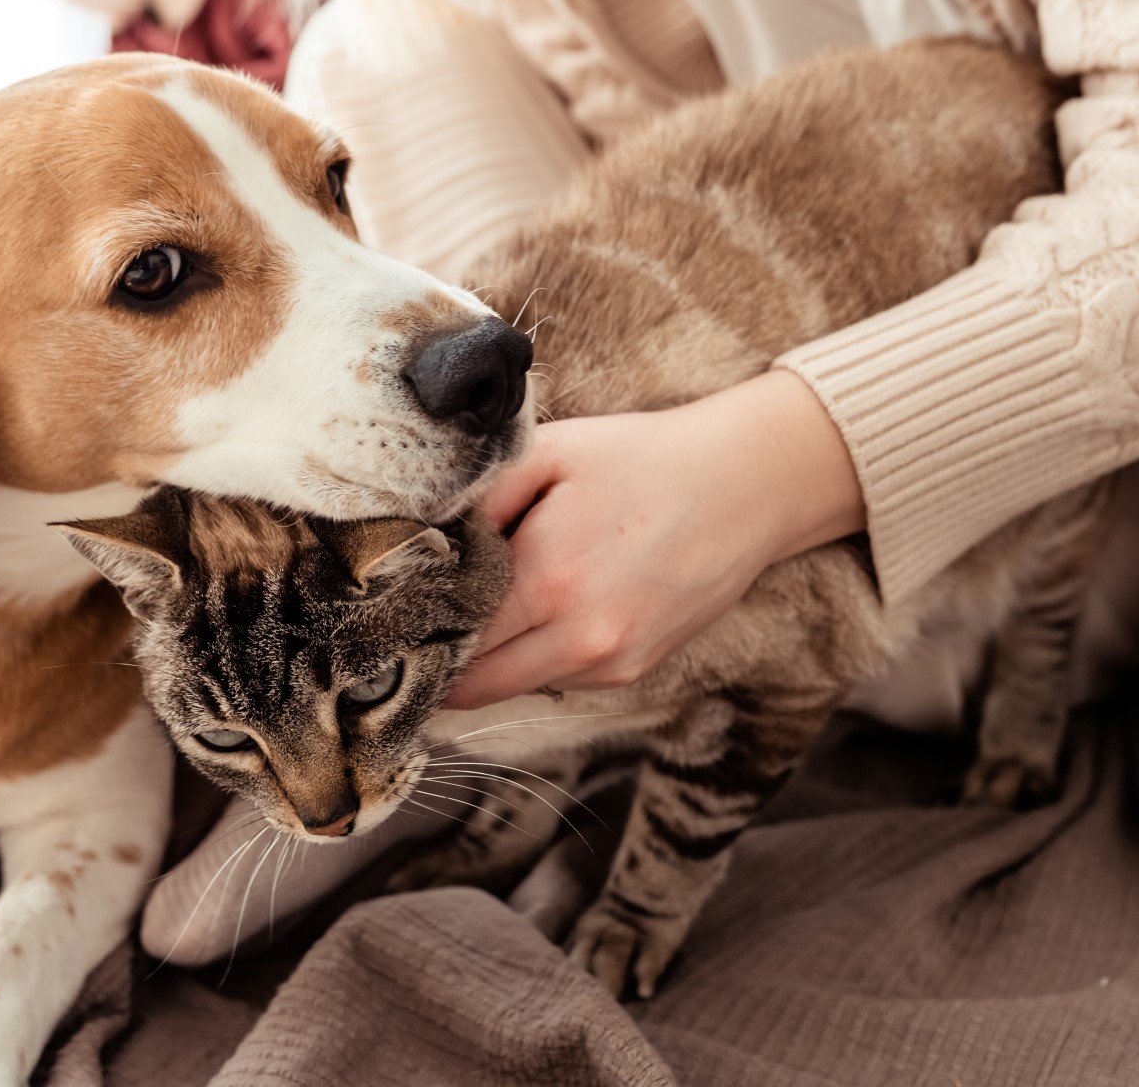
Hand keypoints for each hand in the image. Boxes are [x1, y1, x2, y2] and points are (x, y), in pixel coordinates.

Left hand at [446, 370, 865, 709]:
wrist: (747, 487)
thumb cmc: (642, 459)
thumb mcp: (550, 452)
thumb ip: (477, 498)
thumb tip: (417, 539)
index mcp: (549, 581)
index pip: (450, 642)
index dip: (413, 631)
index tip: (390, 617)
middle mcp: (581, 639)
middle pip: (473, 684)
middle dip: (440, 658)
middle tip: (416, 624)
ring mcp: (612, 664)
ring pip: (514, 686)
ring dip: (489, 658)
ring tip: (486, 604)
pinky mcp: (634, 671)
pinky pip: (557, 677)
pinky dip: (535, 653)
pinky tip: (543, 606)